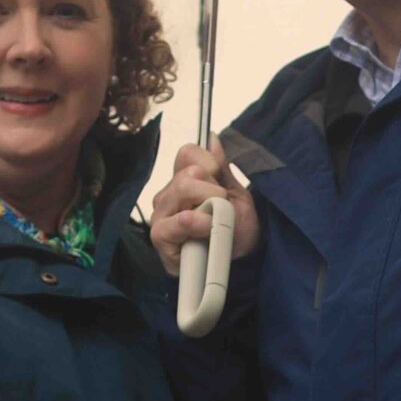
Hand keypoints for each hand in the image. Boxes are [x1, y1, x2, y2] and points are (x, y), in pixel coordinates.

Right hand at [148, 141, 259, 276]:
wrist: (240, 261)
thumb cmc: (234, 227)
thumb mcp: (235, 195)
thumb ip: (222, 168)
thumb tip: (212, 139)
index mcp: (183, 179)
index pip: (188, 153)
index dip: (210, 163)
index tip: (222, 183)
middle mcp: (167, 194)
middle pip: (187, 173)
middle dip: (213, 190)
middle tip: (222, 209)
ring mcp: (161, 215)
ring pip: (181, 189)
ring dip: (209, 207)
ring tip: (215, 223)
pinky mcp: (160, 236)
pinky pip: (178, 220)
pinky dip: (197, 223)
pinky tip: (205, 232)